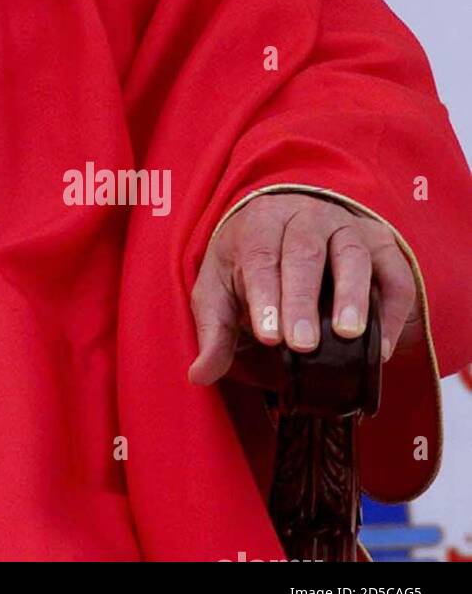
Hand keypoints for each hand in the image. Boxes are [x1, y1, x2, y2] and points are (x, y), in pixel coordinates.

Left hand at [188, 191, 419, 385]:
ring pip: (351, 255)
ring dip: (352, 296)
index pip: (260, 257)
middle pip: (304, 253)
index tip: (269, 336)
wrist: (286, 222)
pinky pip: (394, 274)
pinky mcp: (380, 247)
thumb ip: (214, 331)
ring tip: (348, 334)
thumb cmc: (249, 261)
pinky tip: (383, 346)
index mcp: (259, 225)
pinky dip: (393, 308)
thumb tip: (199, 375)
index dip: (265, 296)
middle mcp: (303, 218)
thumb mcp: (220, 288)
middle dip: (303, 300)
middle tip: (303, 343)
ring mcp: (346, 228)